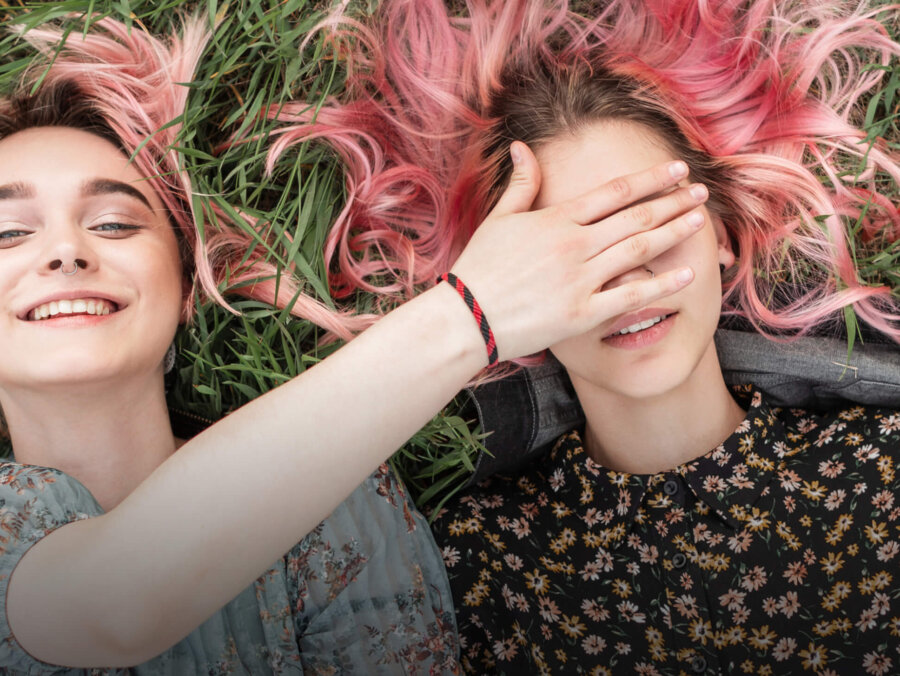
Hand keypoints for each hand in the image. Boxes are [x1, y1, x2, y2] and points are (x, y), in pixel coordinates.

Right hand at [449, 141, 706, 362]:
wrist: (465, 318)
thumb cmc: (480, 268)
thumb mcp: (498, 219)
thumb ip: (520, 183)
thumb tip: (524, 145)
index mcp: (555, 218)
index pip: (613, 192)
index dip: (649, 178)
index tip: (676, 169)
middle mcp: (573, 244)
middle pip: (634, 217)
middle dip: (672, 201)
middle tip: (700, 192)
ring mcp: (580, 279)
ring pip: (638, 249)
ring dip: (673, 232)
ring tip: (699, 220)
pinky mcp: (582, 313)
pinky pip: (630, 295)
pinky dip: (661, 284)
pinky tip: (687, 274)